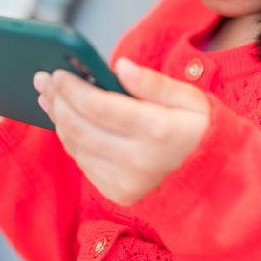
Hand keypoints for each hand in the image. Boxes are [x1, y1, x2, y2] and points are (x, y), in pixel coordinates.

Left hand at [34, 57, 209, 204]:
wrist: (217, 181)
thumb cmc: (202, 130)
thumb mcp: (190, 99)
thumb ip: (154, 83)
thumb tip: (120, 66)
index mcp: (158, 131)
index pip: (99, 106)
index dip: (73, 88)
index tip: (58, 72)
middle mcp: (138, 161)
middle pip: (80, 127)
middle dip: (58, 101)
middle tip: (43, 80)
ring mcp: (126, 182)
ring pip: (77, 146)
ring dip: (59, 120)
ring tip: (50, 98)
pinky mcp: (119, 194)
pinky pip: (84, 164)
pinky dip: (72, 140)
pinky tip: (68, 122)